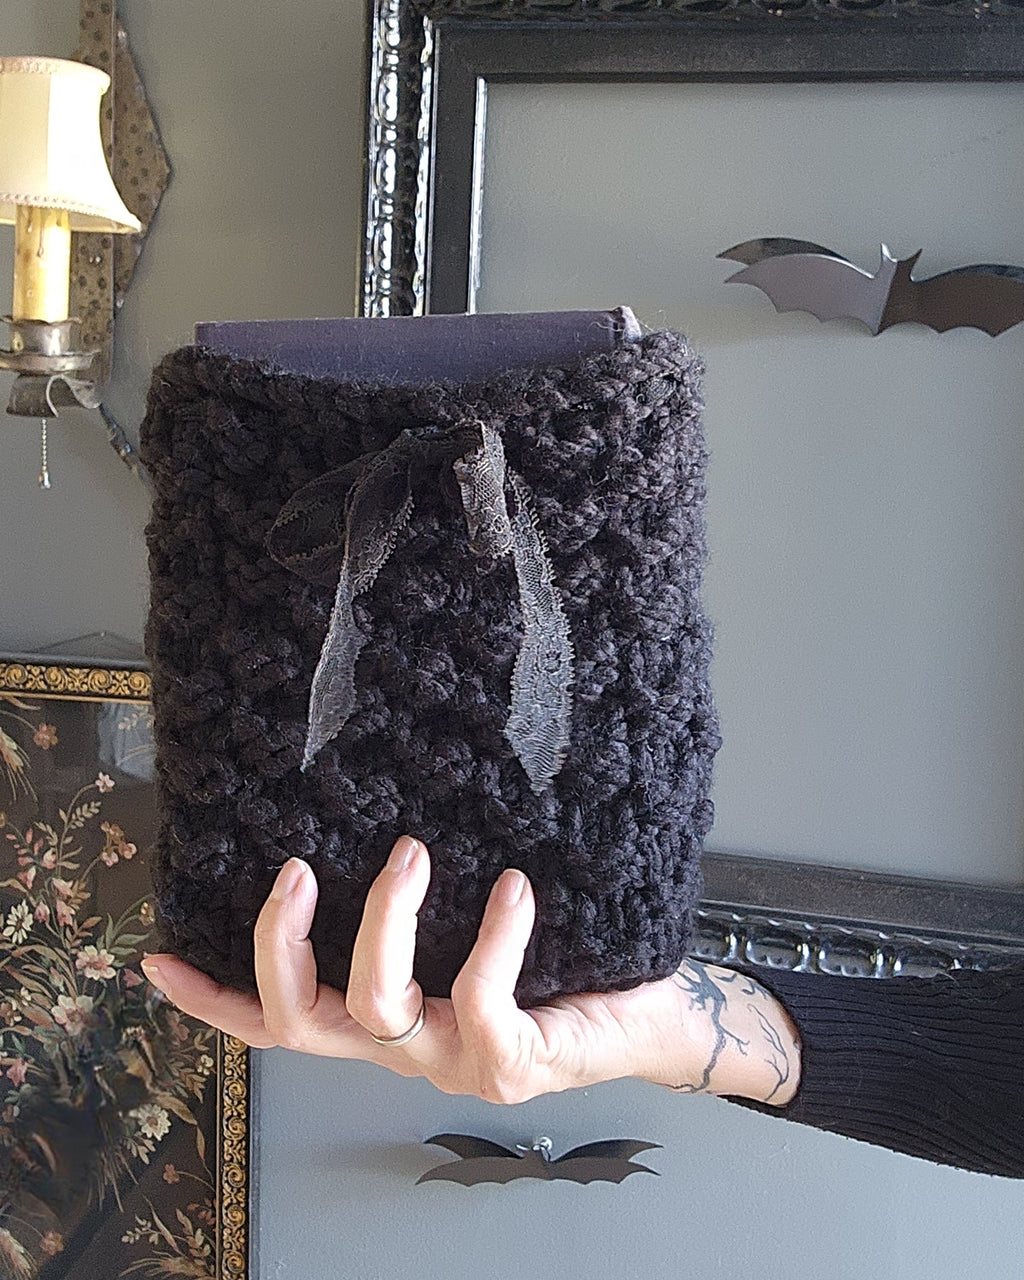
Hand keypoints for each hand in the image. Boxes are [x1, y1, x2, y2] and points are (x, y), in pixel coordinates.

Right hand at [141, 837, 798, 1105]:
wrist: (649, 1017)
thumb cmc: (561, 958)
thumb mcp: (475, 925)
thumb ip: (424, 898)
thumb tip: (383, 811)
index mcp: (383, 1020)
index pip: (278, 1022)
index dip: (215, 998)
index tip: (157, 959)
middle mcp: (402, 1050)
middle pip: (300, 1022)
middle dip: (280, 945)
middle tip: (299, 869)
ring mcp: (450, 1064)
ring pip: (376, 1006)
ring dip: (384, 921)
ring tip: (414, 851)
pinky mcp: (507, 1064)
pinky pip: (477, 997)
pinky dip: (492, 934)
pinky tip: (517, 886)